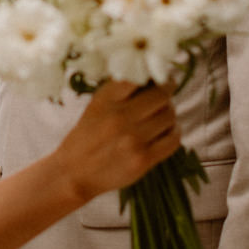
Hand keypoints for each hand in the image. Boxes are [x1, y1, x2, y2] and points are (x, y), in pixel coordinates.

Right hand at [57, 81, 179, 201]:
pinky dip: (174, 132)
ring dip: (169, 114)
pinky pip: (173, 139)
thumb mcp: (96, 106)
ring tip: (162, 116)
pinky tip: (167, 132)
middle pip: (161, 96)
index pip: (138, 77)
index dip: (154, 75)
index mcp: (106, 100)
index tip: (158, 77)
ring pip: (169, 116)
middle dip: (166, 93)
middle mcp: (120, 118)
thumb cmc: (86, 136)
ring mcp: (133, 140)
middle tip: (164, 95)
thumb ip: (119, 90)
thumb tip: (152, 74)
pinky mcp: (143, 160)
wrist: (74, 173)